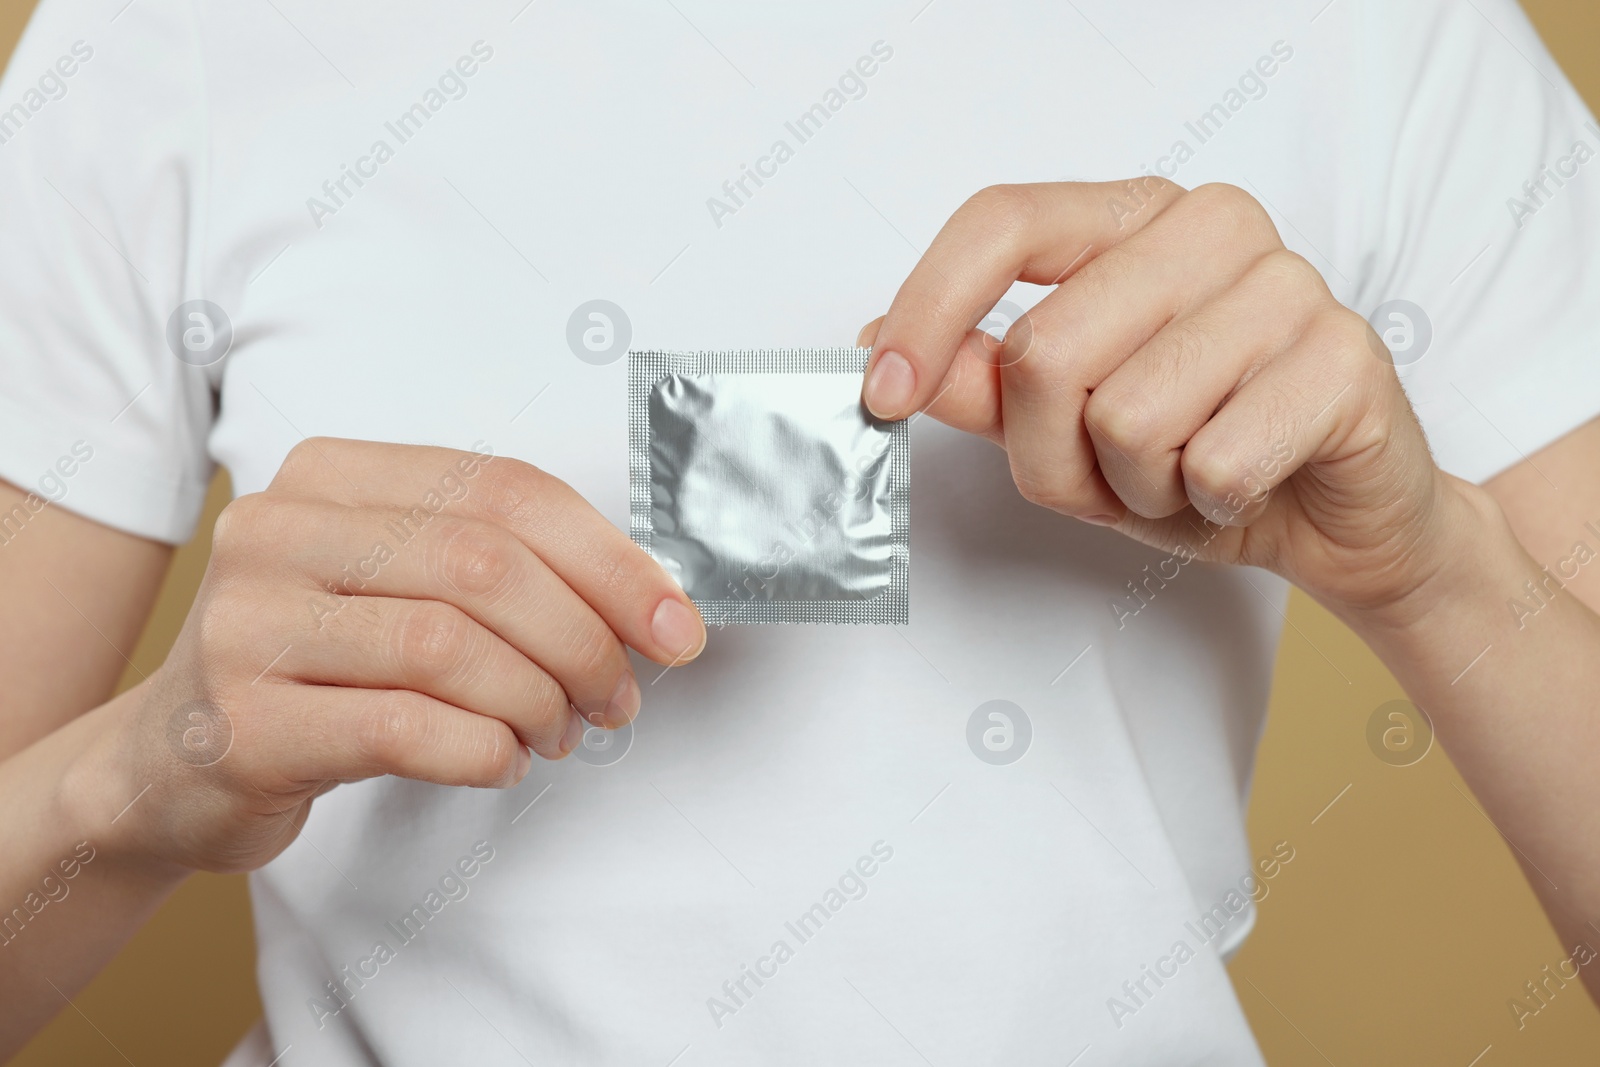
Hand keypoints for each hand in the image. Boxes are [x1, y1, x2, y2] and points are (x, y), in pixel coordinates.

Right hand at [87, 439, 705, 872]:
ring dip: (539, 700)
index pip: (505, 490)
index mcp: (330, 475)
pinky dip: (484, 749)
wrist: (173, 763)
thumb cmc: (322, 666)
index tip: (675, 626)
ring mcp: (247, 624)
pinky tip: (502, 759)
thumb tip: (656, 601)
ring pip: (448, 645)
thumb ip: (505, 568)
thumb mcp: (399, 586)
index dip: (610, 560)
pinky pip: (404, 727)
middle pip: (483, 563)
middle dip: (584, 638)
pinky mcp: (242, 723)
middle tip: (618, 696)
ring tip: (560, 732)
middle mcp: (277, 529)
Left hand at [858, 179, 1468, 618]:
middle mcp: (1211, 227)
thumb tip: (885, 344)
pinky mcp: (1345, 356)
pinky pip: (1214, 462)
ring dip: (1138, 487)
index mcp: (1133, 219)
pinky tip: (1246, 481)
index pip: (1003, 221)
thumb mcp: (1064, 429)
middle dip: (1055, 454)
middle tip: (1113, 473)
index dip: (930, 309)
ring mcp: (1287, 283)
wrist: (1335, 516)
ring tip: (1186, 474)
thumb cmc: (1198, 455)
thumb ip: (982, 382)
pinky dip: (1209, 503)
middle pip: (1048, 351)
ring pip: (1127, 417)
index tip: (883, 393)